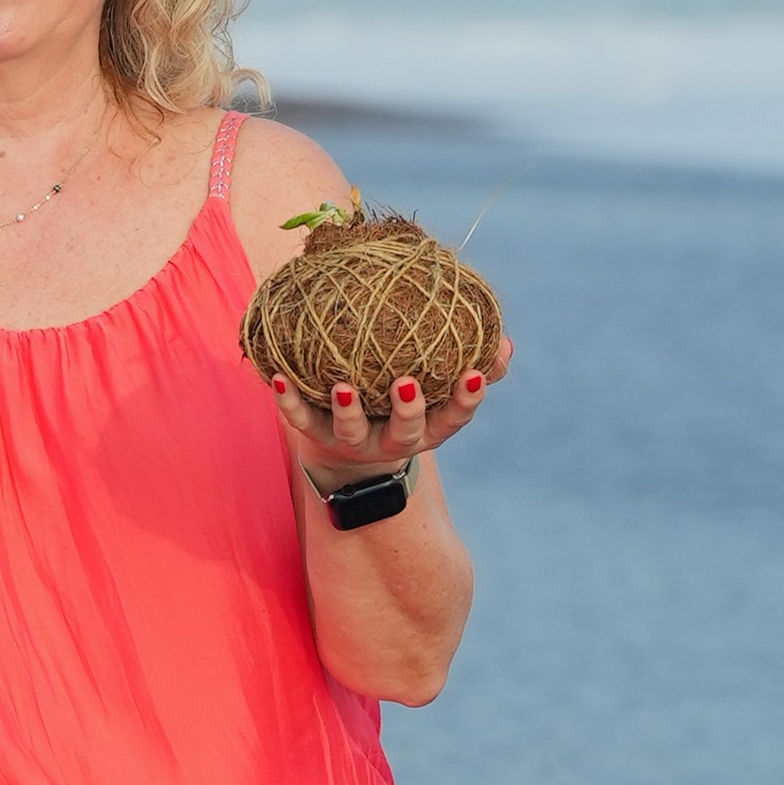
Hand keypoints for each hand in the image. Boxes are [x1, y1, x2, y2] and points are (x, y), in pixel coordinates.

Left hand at [261, 334, 513, 491]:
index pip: (453, 417)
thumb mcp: (438, 384)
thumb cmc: (400, 394)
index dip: (466, 401)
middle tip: (406, 383)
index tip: (475, 375)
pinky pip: (301, 419)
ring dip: (347, 410)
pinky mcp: (316, 435)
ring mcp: (353, 441)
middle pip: (406, 432)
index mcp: (427, 426)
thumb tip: (504, 342)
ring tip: (342, 386)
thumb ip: (472, 359)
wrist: (346, 443)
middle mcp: (392, 440)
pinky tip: (278, 377)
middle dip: (408, 410)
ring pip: (351, 432)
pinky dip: (289, 401)